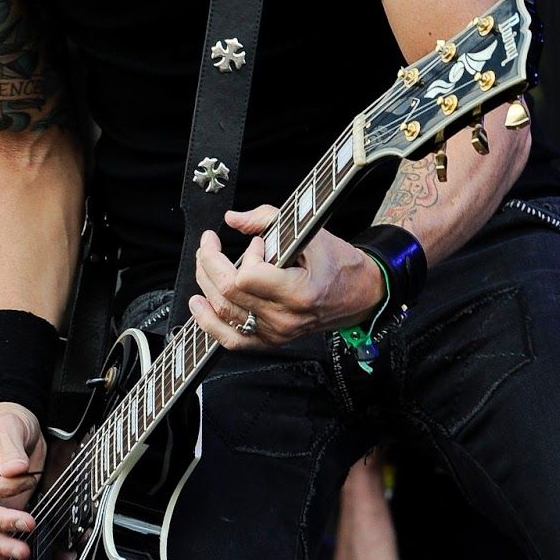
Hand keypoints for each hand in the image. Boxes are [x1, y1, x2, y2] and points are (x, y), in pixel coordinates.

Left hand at [189, 204, 383, 349]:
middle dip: (210, 263)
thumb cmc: (339, 263)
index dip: (244, 256)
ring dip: (205, 284)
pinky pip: (232, 339)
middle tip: (210, 243)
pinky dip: (209, 323)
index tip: (257, 243)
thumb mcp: (311, 232)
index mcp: (299, 293)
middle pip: (228, 294)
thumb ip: (268, 219)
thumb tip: (232, 219)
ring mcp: (276, 333)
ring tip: (204, 264)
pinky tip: (199, 304)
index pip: (247, 278)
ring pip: (224, 314)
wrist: (360, 293)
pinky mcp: (271, 340)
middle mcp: (285, 319)